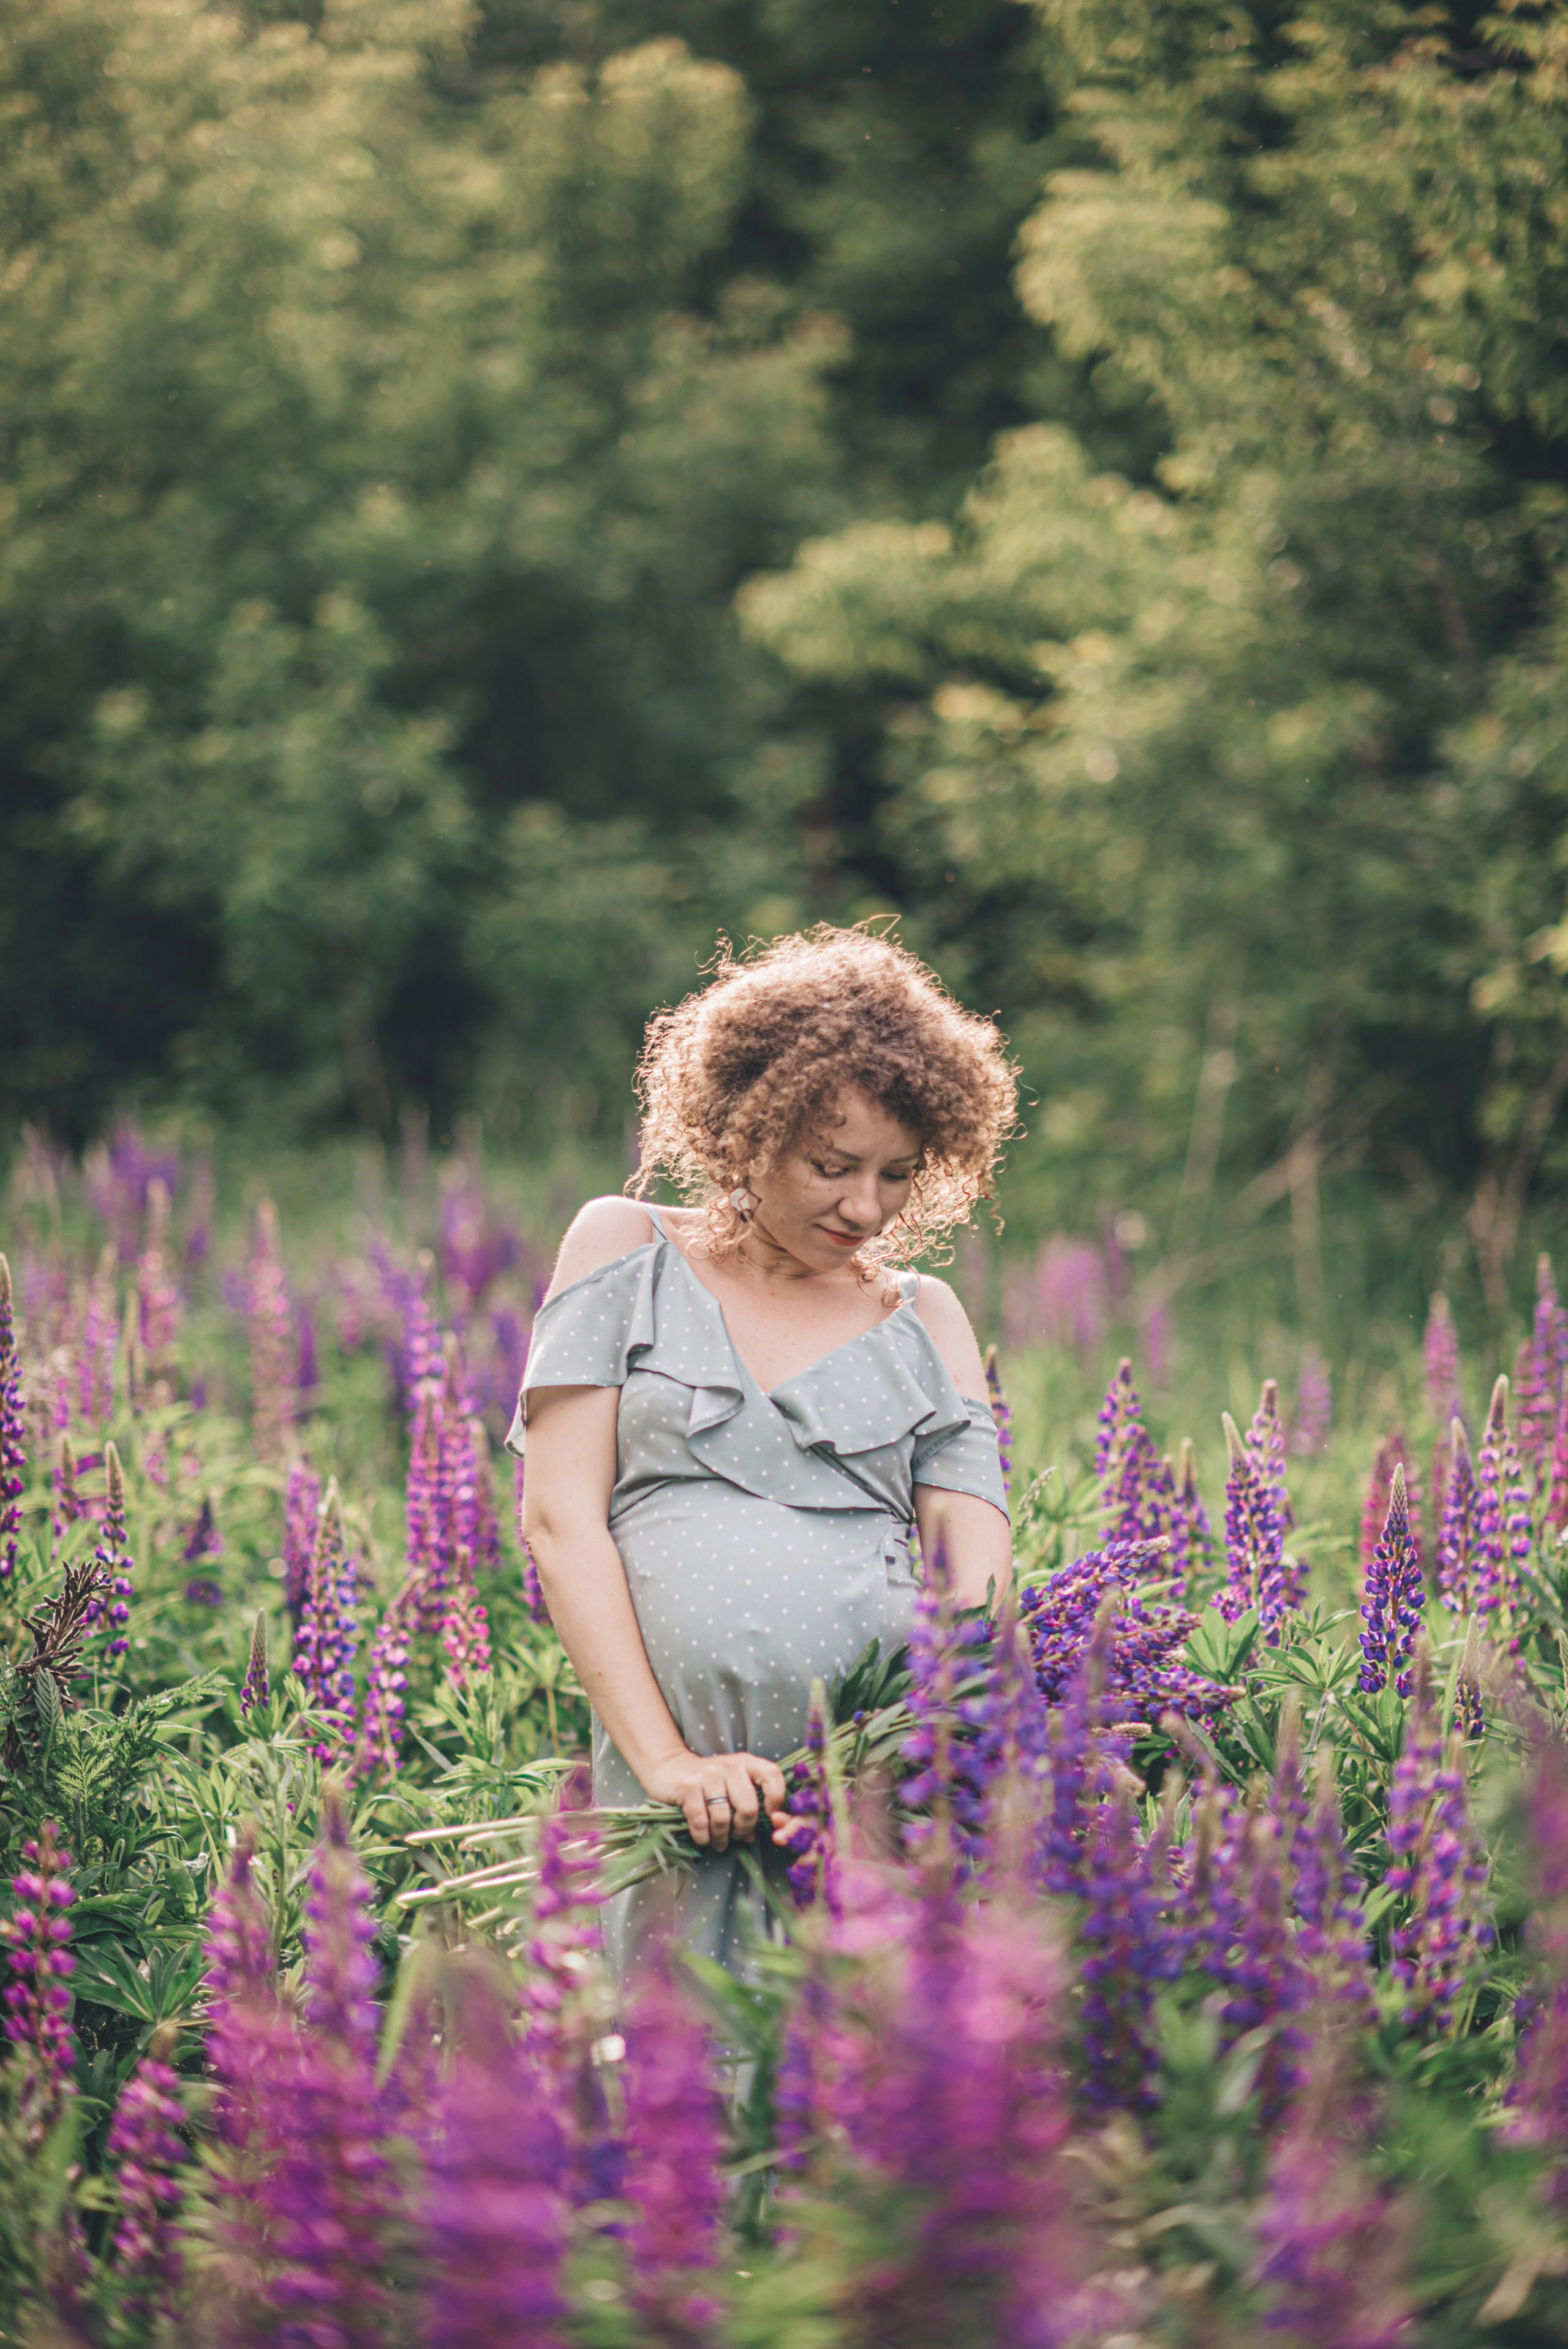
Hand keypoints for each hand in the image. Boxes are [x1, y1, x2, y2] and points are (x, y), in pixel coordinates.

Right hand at [641, 1746, 788, 1853]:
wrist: (668, 1769)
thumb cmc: (706, 1783)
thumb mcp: (731, 1786)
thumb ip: (746, 1806)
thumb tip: (753, 1836)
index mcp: (745, 1763)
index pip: (772, 1776)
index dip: (777, 1799)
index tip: (769, 1817)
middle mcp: (729, 1766)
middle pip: (748, 1808)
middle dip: (743, 1829)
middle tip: (737, 1837)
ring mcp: (708, 1775)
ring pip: (724, 1818)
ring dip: (722, 1837)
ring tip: (719, 1842)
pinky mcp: (688, 1787)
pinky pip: (701, 1822)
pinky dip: (703, 1837)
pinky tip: (703, 1839)